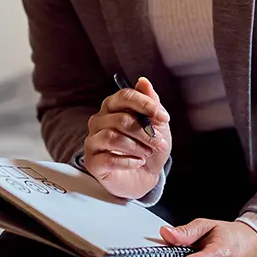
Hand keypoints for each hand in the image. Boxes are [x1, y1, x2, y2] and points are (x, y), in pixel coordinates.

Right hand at [84, 77, 170, 199]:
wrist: (145, 175)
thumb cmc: (149, 146)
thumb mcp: (157, 124)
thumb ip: (151, 102)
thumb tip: (143, 81)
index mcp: (114, 105)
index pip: (125, 96)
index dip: (146, 105)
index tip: (164, 118)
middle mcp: (100, 120)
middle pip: (121, 119)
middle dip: (145, 132)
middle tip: (159, 142)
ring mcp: (93, 140)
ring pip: (112, 137)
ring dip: (136, 146)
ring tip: (148, 153)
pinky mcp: (91, 161)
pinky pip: (107, 158)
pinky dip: (128, 161)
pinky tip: (138, 162)